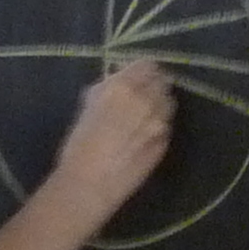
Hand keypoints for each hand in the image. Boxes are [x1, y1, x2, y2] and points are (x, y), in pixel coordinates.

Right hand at [49, 61, 173, 223]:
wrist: (89, 184)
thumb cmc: (79, 144)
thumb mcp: (89, 106)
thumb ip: (107, 88)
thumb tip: (118, 77)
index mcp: (124, 87)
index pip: (147, 66)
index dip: (143, 70)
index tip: (138, 75)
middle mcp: (146, 100)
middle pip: (162, 82)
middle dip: (154, 84)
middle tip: (144, 93)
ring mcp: (159, 122)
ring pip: (169, 102)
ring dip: (159, 103)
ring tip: (145, 114)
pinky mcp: (165, 142)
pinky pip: (166, 125)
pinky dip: (159, 124)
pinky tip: (144, 135)